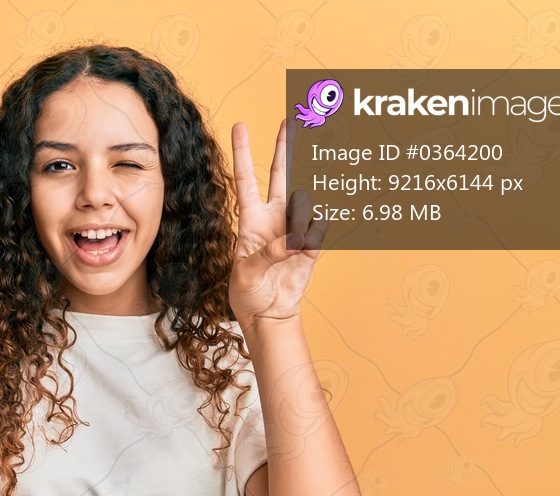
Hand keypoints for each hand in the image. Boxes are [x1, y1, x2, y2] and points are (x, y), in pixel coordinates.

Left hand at [228, 121, 326, 325]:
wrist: (267, 313)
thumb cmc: (247, 291)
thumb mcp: (245, 273)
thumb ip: (267, 254)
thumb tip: (293, 240)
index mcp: (251, 219)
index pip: (246, 179)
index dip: (243, 153)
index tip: (239, 126)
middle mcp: (274, 217)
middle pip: (281, 175)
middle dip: (286, 147)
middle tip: (292, 118)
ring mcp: (294, 229)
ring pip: (307, 197)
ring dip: (309, 194)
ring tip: (306, 202)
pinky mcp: (312, 246)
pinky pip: (320, 231)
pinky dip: (318, 232)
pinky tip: (308, 241)